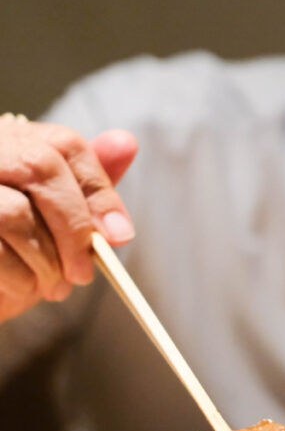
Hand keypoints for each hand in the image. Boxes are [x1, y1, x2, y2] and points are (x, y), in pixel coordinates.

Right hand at [0, 116, 137, 321]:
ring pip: (14, 212)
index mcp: (12, 142)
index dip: (98, 190)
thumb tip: (126, 144)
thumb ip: (86, 187)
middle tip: (85, 272)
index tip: (119, 234)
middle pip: (40, 166)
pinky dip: (19, 277)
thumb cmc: (13, 253)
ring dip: (46, 261)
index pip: (65, 145)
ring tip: (54, 287)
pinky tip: (22, 288)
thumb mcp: (54, 220)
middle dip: (74, 227)